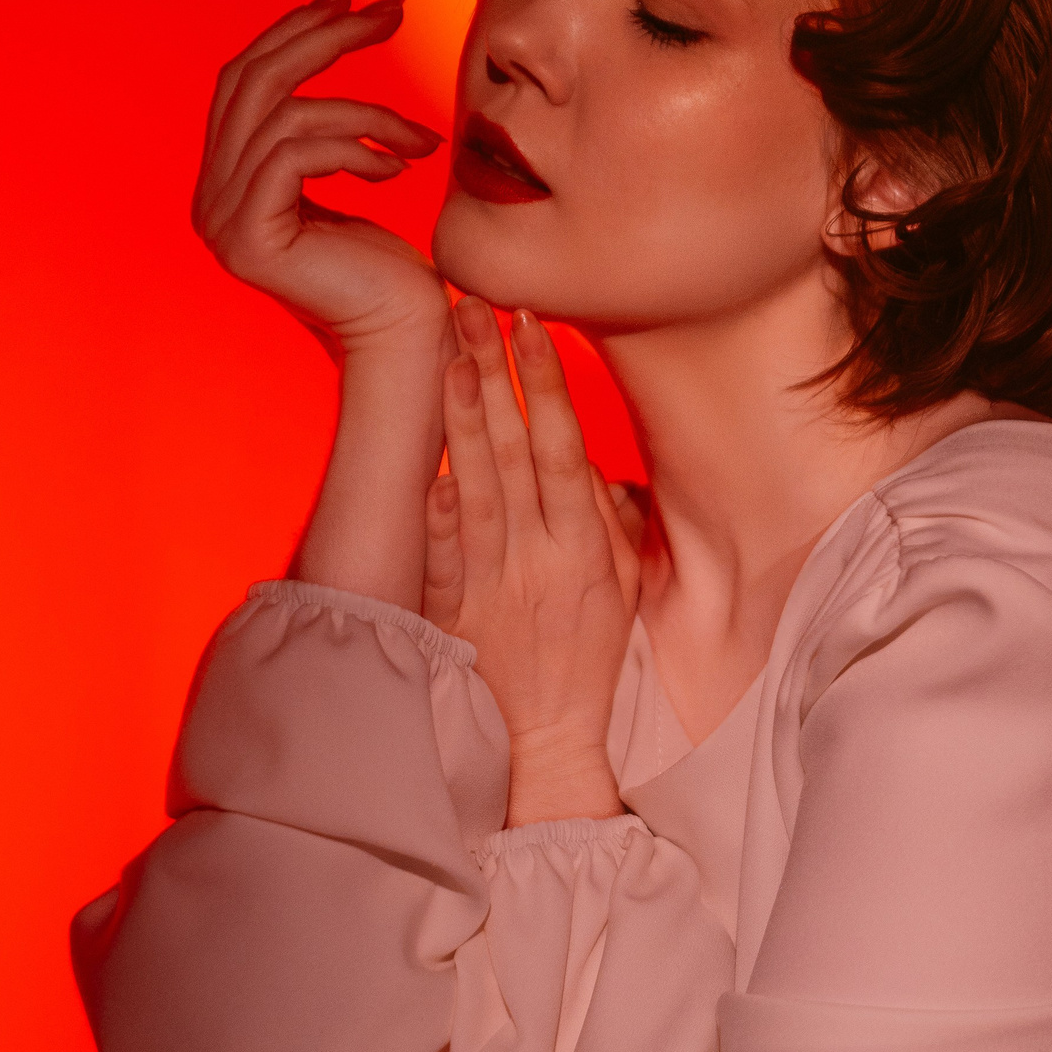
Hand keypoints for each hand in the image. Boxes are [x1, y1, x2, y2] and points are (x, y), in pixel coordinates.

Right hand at [192, 0, 446, 357]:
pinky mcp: (250, 239)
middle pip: (255, 81)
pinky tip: (398, 166)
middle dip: (327, 36)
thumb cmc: (390, 268)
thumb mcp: (345, 174)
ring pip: (285, 115)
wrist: (405, 341)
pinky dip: (355, 146)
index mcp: (225, 179)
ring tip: (420, 138)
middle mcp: (210, 198)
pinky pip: (296, 154)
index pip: (245, 78)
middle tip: (392, 12)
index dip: (294, 29)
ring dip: (366, 111)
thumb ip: (315, 124)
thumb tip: (322, 32)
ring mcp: (222, 221)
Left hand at [423, 300, 640, 825]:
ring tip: (447, 355)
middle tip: (470, 307)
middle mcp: (538, 556)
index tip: (530, 324)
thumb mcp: (622, 593)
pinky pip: (445, 554)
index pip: (563, 446)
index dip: (546, 382)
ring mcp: (493, 583)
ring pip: (476, 484)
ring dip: (462, 417)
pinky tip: (430, 465)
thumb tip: (604, 477)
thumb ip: (615, 529)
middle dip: (493, 372)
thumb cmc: (588, 665)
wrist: (547, 744)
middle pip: (513, 449)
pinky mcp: (455, 614)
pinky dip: (438, 510)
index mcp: (584, 548)